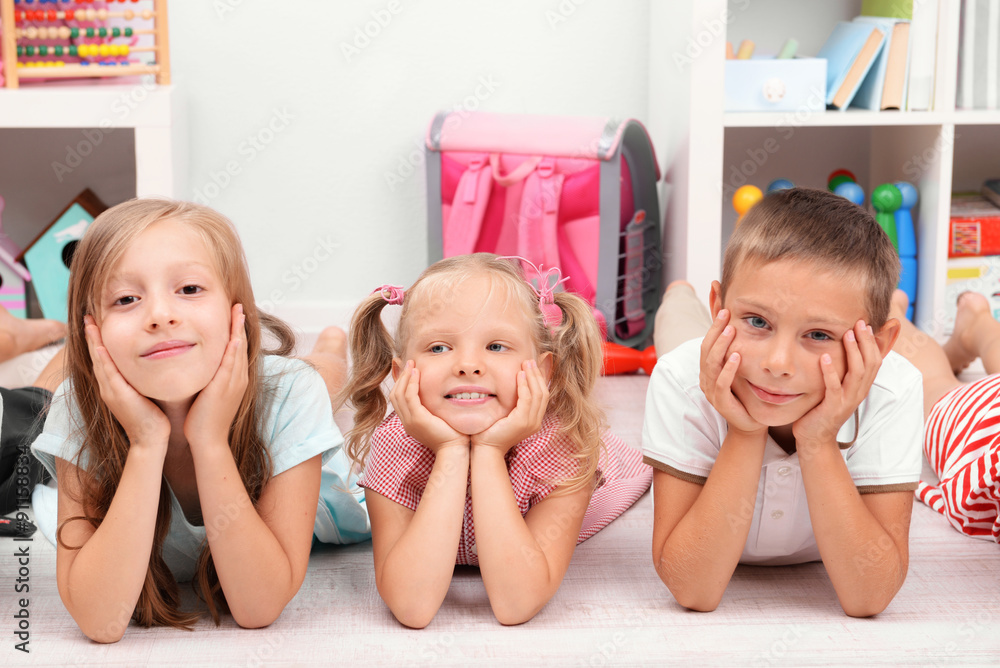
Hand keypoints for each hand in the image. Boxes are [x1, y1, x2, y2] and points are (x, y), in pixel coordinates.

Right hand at [84, 315, 169, 449]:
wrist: (151, 439)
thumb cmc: (152, 417)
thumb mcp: (143, 393)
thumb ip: (141, 379)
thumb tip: (149, 364)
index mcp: (113, 386)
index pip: (103, 358)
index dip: (98, 341)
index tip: (96, 323)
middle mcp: (108, 387)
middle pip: (96, 356)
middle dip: (92, 336)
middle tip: (88, 317)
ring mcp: (110, 391)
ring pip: (99, 361)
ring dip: (94, 341)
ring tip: (90, 323)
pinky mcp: (118, 395)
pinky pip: (108, 373)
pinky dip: (103, 359)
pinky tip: (100, 346)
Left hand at [184, 304, 247, 448]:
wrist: (208, 440)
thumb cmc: (205, 419)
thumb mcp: (211, 394)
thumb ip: (210, 378)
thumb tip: (201, 365)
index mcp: (236, 379)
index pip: (238, 349)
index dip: (237, 331)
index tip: (234, 314)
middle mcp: (239, 378)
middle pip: (241, 346)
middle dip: (240, 325)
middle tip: (238, 306)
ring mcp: (234, 383)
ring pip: (238, 351)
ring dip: (239, 331)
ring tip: (238, 313)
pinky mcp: (225, 388)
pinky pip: (231, 365)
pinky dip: (234, 350)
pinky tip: (235, 337)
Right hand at [390, 360, 468, 452]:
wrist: (455, 449)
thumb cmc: (452, 435)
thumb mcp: (438, 418)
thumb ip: (433, 407)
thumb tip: (437, 394)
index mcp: (410, 422)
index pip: (398, 400)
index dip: (401, 383)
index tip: (408, 370)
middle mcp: (407, 422)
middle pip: (395, 395)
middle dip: (401, 377)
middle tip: (408, 363)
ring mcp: (410, 421)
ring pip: (399, 394)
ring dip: (405, 377)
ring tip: (412, 365)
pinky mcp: (418, 419)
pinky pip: (410, 397)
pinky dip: (411, 383)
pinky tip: (416, 374)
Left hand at [472, 359, 548, 453]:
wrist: (486, 449)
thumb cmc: (491, 432)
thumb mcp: (506, 415)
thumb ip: (512, 404)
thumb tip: (510, 386)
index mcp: (534, 420)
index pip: (543, 396)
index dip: (540, 379)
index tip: (534, 366)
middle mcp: (536, 422)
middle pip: (543, 393)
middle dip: (538, 375)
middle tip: (530, 361)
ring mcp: (530, 423)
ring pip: (538, 394)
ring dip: (532, 376)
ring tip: (526, 364)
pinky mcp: (522, 422)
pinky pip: (527, 399)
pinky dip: (524, 385)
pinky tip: (519, 375)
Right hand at [700, 309, 765, 436]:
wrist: (749, 424)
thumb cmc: (746, 396)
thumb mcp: (741, 371)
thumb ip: (737, 353)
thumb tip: (744, 329)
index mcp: (708, 371)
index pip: (706, 344)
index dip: (713, 327)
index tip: (723, 310)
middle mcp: (706, 379)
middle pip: (705, 350)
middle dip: (715, 330)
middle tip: (726, 314)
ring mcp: (711, 391)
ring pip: (711, 364)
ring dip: (721, 345)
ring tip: (730, 330)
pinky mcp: (721, 402)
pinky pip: (722, 383)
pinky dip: (728, 369)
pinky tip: (737, 356)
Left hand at [793, 320, 881, 449]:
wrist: (815, 437)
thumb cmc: (822, 408)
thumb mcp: (837, 387)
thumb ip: (842, 372)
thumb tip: (843, 349)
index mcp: (861, 387)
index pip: (875, 361)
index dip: (872, 342)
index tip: (865, 324)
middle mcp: (858, 393)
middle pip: (870, 363)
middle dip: (866, 342)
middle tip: (860, 323)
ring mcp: (847, 401)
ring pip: (857, 373)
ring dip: (853, 352)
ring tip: (847, 335)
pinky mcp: (832, 407)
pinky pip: (834, 387)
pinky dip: (831, 372)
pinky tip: (825, 357)